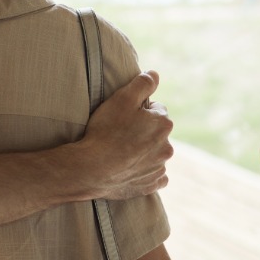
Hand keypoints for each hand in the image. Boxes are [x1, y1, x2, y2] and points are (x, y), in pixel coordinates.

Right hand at [82, 71, 173, 199]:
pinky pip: (154, 176)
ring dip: (144, 151)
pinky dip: (145, 171)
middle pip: (157, 132)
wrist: (93, 169)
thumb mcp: (122, 98)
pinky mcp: (151, 185)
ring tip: (121, 151)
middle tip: (120, 133)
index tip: (123, 116)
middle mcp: (167, 147)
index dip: (138, 110)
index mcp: (163, 124)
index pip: (156, 109)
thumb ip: (142, 83)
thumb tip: (155, 74)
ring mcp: (159, 168)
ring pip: (155, 153)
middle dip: (144, 130)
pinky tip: (130, 168)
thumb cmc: (106, 131)